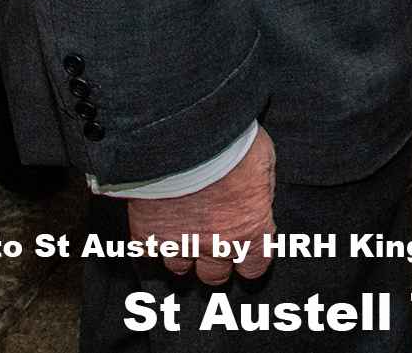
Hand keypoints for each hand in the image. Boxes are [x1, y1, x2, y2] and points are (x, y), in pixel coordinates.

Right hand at [125, 125, 275, 284]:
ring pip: (179, 268)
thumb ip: (261, 192)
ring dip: (183, 254)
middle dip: (215, 262)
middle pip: (214, 275)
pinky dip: (151, 243)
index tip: (246, 253)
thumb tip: (257, 200)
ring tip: (183, 235)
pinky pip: (146, 252)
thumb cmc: (232, 143)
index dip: (249, 260)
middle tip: (213, 244)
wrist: (188, 134)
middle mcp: (216, 244)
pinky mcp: (148, 233)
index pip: (253, 267)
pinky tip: (156, 228)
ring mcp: (180, 242)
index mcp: (249, 229)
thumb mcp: (265, 163)